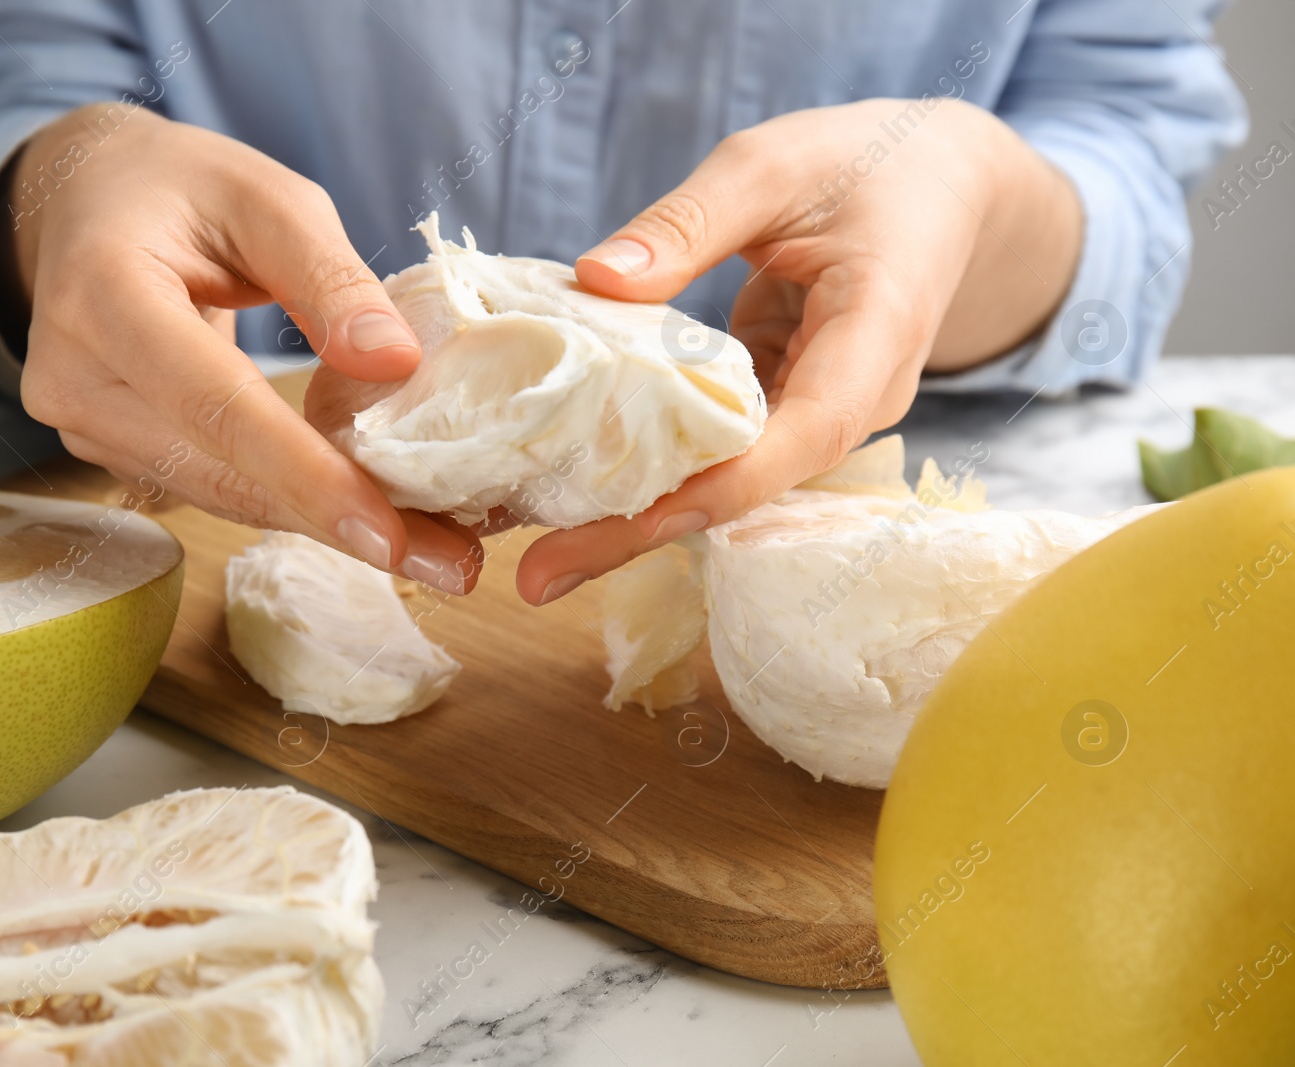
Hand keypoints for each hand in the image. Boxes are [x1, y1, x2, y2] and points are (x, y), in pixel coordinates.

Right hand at [0, 103, 481, 593]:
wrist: (84, 200)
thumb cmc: (183, 186)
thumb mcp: (268, 196)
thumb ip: (330, 275)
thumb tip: (396, 365)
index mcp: (103, 293)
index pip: (215, 404)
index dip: (304, 474)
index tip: (391, 531)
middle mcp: (73, 374)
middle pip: (220, 470)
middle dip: (337, 521)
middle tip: (451, 562)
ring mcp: (83, 422)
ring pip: (219, 494)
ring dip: (324, 523)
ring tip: (433, 548)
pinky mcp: (108, 448)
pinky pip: (212, 485)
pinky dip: (291, 501)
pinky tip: (367, 513)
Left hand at [515, 98, 1081, 604]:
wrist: (940, 184)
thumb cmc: (865, 163)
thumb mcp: (771, 164)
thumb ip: (688, 220)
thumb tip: (594, 279)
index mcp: (876, 334)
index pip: (808, 432)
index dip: (725, 484)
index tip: (632, 522)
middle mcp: (857, 399)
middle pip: (755, 484)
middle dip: (648, 531)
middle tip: (540, 577)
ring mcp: (823, 414)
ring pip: (732, 482)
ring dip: (639, 517)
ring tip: (539, 555)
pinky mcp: (787, 412)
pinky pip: (721, 453)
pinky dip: (653, 472)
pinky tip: (574, 492)